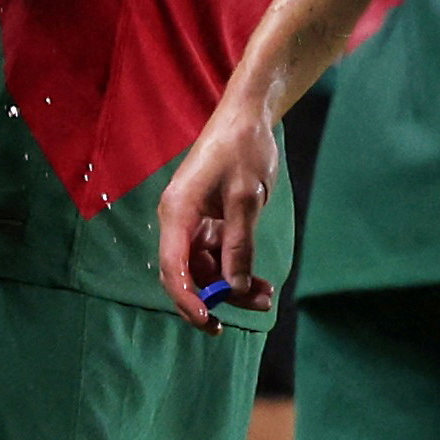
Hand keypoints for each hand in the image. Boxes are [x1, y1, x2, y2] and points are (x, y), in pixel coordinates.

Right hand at [156, 106, 280, 333]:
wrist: (246, 121)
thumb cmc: (242, 151)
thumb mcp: (246, 198)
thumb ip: (239, 243)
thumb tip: (234, 287)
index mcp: (178, 211)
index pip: (173, 264)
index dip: (187, 296)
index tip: (209, 319)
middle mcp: (179, 221)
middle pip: (186, 273)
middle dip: (213, 298)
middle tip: (246, 315)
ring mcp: (193, 223)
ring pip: (205, 269)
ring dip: (231, 288)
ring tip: (266, 297)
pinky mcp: (209, 223)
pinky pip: (218, 257)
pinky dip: (237, 272)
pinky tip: (261, 283)